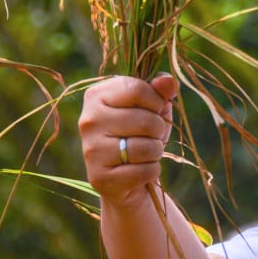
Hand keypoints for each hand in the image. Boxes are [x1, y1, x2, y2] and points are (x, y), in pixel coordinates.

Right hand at [78, 74, 177, 207]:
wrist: (125, 176)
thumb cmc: (140, 134)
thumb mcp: (152, 107)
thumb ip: (160, 91)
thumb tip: (169, 81)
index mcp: (96, 96)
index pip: (137, 90)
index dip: (156, 102)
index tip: (155, 110)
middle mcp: (88, 120)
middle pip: (145, 120)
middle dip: (158, 130)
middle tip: (151, 136)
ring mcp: (91, 150)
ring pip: (146, 148)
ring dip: (155, 152)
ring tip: (146, 152)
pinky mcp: (99, 177)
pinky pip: (143, 172)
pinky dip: (151, 171)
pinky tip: (140, 170)